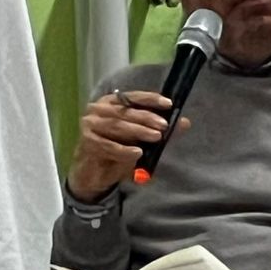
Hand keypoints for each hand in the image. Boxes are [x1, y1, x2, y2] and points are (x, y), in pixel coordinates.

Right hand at [65, 91, 187, 201]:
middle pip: (125, 111)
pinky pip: (107, 145)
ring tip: (155, 137)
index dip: (150, 99)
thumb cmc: (118, 150)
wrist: (95, 172)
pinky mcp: (87, 142)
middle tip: (164, 126)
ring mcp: (90, 125)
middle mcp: (98, 109)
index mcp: (111, 102)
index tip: (168, 104)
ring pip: (117, 125)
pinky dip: (123, 150)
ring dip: (138, 131)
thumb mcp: (141, 139)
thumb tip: (184, 123)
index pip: (132, 97)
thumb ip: (160, 129)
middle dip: (146, 117)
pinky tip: (137, 153)